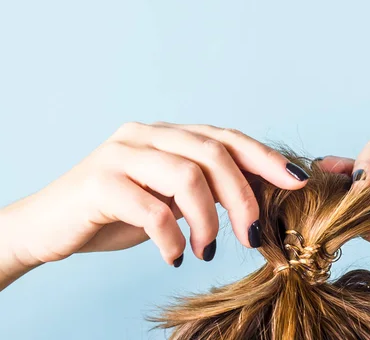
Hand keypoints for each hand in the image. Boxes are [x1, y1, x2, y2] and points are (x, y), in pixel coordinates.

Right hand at [0, 122, 309, 288]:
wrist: (51, 225)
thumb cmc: (120, 210)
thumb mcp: (170, 197)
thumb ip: (208, 188)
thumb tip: (264, 196)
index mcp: (170, 133)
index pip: (228, 137)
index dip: (266, 157)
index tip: (298, 181)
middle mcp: (148, 133)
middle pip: (213, 153)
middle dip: (243, 196)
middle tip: (252, 235)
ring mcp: (122, 153)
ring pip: (186, 176)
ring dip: (208, 220)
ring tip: (207, 250)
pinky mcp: (100, 181)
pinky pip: (150, 209)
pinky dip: (170, 237)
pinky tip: (172, 256)